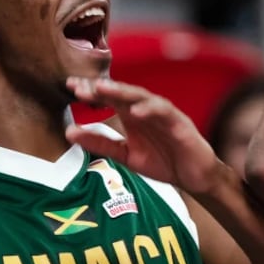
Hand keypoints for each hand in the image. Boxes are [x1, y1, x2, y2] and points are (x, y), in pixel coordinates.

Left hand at [68, 76, 224, 196]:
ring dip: (122, 92)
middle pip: (121, 93)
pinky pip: (164, 112)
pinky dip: (149, 110)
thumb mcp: (126, 155)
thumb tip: (69, 133)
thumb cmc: (163, 161)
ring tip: (103, 89)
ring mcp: (163, 114)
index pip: (108, 98)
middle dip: (101, 88)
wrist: (194, 177)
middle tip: (79, 86)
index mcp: (131, 115)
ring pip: (141, 97)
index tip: (69, 88)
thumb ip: (101, 144)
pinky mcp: (179, 123)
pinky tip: (135, 112)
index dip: (90, 92)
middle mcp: (145, 109)